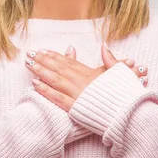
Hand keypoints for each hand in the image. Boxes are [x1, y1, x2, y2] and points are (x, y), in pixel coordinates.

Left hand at [25, 45, 147, 111]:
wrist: (128, 111)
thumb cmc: (126, 93)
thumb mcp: (120, 72)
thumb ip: (110, 58)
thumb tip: (104, 45)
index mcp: (91, 73)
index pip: (70, 62)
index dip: (56, 56)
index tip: (44, 50)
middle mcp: (82, 81)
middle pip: (59, 68)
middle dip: (43, 60)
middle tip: (30, 54)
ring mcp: (77, 94)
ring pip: (55, 80)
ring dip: (41, 71)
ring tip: (29, 65)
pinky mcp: (75, 108)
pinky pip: (57, 97)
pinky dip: (46, 90)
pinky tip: (35, 84)